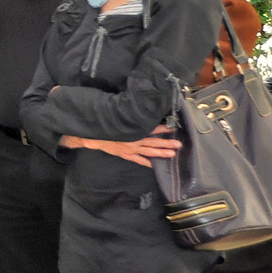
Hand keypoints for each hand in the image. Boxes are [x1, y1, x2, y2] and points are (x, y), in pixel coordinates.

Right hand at [66, 125, 181, 167]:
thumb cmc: (105, 127)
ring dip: (160, 153)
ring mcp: (130, 149)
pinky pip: (138, 160)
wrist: (92, 137)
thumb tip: (135, 107)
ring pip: (148, 152)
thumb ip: (125, 116)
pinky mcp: (125, 155)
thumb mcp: (115, 120)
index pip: (149, 130)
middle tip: (178, 144)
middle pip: (152, 142)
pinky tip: (154, 165)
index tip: (172, 127)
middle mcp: (133, 141)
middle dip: (166, 143)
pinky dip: (146, 163)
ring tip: (172, 153)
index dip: (161, 129)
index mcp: (132, 132)